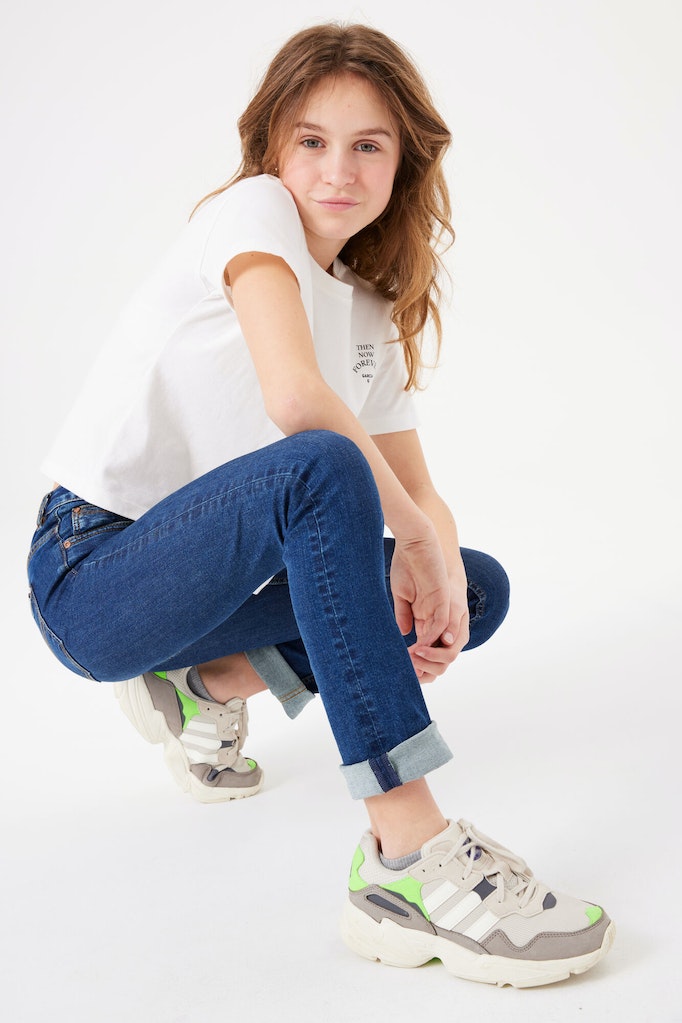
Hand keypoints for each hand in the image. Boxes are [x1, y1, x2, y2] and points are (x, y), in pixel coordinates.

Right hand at [391, 535, 468, 683]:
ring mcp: (443, 608)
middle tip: (410, 672)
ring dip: (429, 655)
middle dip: (426, 666)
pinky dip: (432, 637)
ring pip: (444, 643)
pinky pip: (442, 624)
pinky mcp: (444, 598)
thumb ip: (404, 612)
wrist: (415, 540)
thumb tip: (403, 632)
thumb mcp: (402, 593)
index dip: (419, 661)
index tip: (405, 671)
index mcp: (427, 616)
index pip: (427, 647)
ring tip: (412, 661)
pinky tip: (418, 645)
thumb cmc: (407, 563)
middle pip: (440, 651)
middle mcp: (438, 616)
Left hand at [408, 581, 468, 682]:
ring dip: (418, 670)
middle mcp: (451, 646)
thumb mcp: (455, 606)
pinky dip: (414, 664)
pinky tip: (403, 663)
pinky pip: (423, 661)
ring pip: (431, 669)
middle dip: (423, 665)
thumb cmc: (452, 596)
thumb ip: (452, 622)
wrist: (448, 588)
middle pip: (439, 668)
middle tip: (407, 659)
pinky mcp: (429, 644)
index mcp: (459, 638)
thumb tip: (447, 640)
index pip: (448, 656)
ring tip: (404, 664)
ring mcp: (440, 647)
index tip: (415, 650)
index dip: (432, 656)